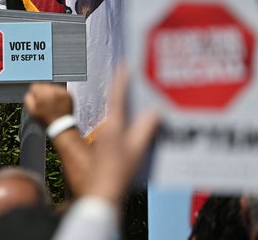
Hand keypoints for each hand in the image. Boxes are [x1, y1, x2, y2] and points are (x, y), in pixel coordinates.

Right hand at [24, 82, 73, 126]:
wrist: (61, 126)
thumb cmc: (46, 120)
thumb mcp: (32, 111)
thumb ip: (28, 99)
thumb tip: (30, 92)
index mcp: (42, 94)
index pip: (35, 86)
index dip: (34, 94)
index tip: (37, 100)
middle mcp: (53, 91)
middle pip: (43, 85)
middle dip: (43, 93)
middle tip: (45, 103)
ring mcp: (61, 92)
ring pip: (52, 87)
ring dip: (51, 93)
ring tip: (52, 104)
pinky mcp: (68, 94)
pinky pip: (60, 90)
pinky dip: (58, 95)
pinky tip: (58, 103)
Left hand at [87, 66, 159, 203]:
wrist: (104, 193)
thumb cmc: (119, 171)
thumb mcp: (138, 148)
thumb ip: (146, 127)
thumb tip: (154, 111)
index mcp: (113, 124)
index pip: (118, 96)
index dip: (121, 80)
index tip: (124, 65)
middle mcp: (107, 128)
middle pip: (118, 105)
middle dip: (127, 93)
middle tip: (136, 80)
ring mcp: (106, 138)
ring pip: (120, 118)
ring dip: (129, 109)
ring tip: (142, 102)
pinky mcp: (107, 148)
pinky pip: (121, 130)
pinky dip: (130, 124)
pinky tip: (140, 128)